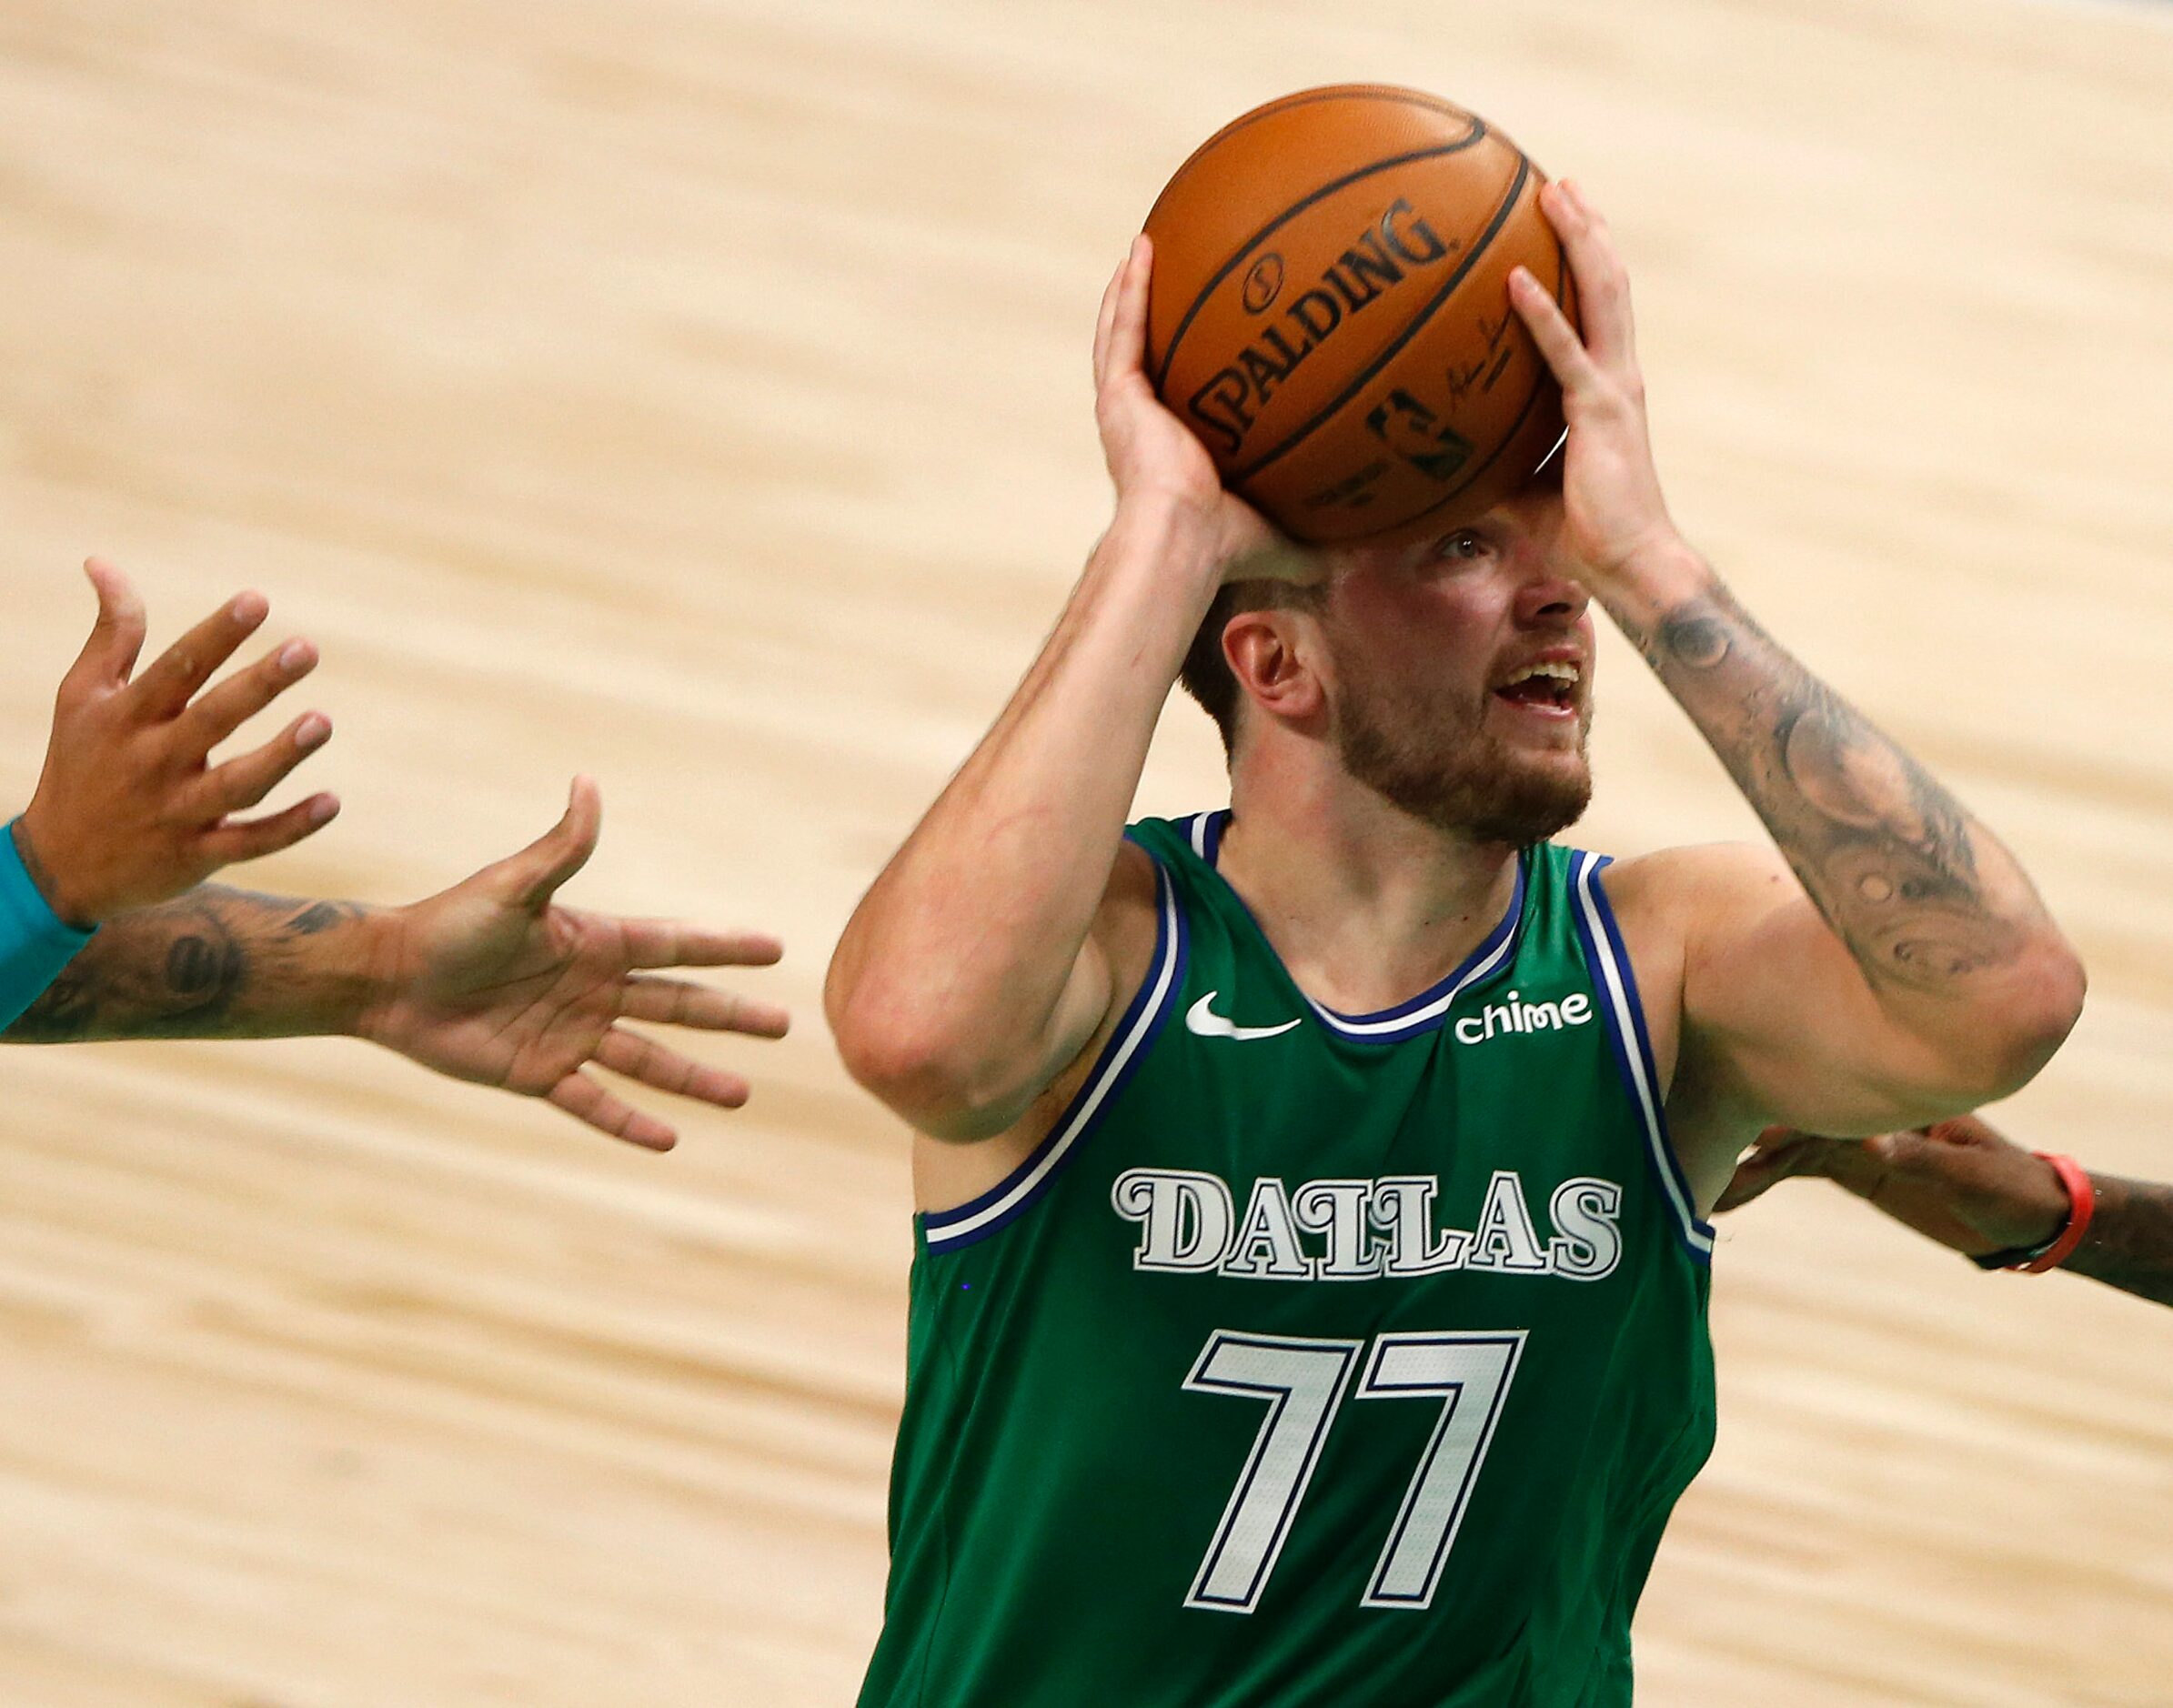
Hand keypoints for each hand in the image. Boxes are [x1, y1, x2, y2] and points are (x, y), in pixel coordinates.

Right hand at [16, 560, 336, 926]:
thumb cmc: (82, 763)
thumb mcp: (83, 697)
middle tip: (306, 648)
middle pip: (213, 718)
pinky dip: (291, 826)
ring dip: (281, 756)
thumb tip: (103, 562)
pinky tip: (332, 802)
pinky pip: (251, 841)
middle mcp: (153, 761)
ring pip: (236, 784)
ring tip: (323, 722)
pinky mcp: (198, 854)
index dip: (217, 634)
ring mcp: (178, 811)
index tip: (257, 600)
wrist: (60, 864)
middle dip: (259, 684)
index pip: (178, 668)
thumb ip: (111, 633)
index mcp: (128, 717)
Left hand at [357, 778, 787, 1150]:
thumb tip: (588, 783)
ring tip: (742, 1094)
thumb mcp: (511, 886)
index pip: (676, 944)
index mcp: (595, 941)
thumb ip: (560, 848)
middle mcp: (593, 989)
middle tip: (783, 1026)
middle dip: (731, 1016)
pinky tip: (668, 1140)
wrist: (388, 977)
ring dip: (695, 1077)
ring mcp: (571, 1034)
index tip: (775, 948)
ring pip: (649, 1061)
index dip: (726, 947)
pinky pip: (594, 1103)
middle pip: (679, 1005)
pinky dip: (630, 1123)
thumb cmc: (447, 924)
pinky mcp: (539, 1073)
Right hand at [1093, 236, 1307, 583]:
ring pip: (1124, 335)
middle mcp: (1145, 425)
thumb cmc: (1228, 547)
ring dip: (1132, 291)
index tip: (1211, 336)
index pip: (1180, 398)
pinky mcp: (1118, 396)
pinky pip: (1122, 330)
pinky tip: (1142, 250)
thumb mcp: (1287, 536)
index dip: (1190, 366)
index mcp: (1174, 451)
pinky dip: (1130, 289)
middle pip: (1146, 357)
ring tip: (1146, 249)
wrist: (1184, 540)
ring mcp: (1127, 408)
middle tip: (1172, 273)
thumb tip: (1373, 554)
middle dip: (1154, 316)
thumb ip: (1323, 539)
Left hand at [1507, 181, 1683, 589]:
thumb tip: (1434, 460)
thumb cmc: (1580, 532)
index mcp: (1605, 388)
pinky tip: (1514, 279)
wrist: (1629, 563)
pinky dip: (1540, 314)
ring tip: (1554, 195)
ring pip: (1602, 296)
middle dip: (1586, 230)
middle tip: (1559, 186)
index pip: (1597, 311)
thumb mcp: (1522, 487)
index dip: (1583, 264)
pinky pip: (1565, 353)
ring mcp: (1615, 389)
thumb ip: (1490, 461)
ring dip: (1578, 241)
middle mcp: (1618, 375)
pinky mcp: (1600, 412)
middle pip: (1607, 283)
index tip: (1561, 224)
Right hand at [1716, 1115, 2069, 1255]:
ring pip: (1789, 1148)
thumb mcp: (1975, 1177)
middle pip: (1798, 1120)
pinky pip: (1799, 1171)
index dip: (1792, 1117)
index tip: (1753, 1137)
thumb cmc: (2014, 1187)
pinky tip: (1728, 1196)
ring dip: (1750, 1167)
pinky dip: (1764, 1181)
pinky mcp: (1855, 1167)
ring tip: (1708, 1192)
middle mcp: (1870, 1114)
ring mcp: (1858, 1140)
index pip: (1834, 1103)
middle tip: (1707, 1163)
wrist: (2032, 1217)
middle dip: (1753, 1141)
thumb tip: (1869, 1146)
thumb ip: (1921, 1160)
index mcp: (1899, 1104)